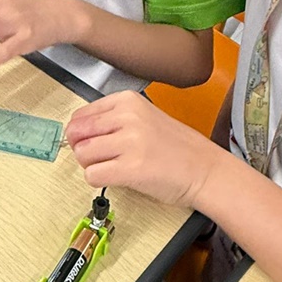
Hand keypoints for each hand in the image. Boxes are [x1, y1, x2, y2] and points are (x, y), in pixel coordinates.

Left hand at [66, 91, 220, 207]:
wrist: (205, 169)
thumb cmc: (177, 147)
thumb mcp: (144, 118)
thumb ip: (112, 120)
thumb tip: (76, 132)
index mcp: (128, 101)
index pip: (81, 115)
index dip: (80, 133)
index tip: (88, 141)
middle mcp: (127, 117)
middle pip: (78, 134)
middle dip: (82, 149)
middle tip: (99, 157)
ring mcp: (130, 142)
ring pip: (82, 154)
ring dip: (91, 165)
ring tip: (111, 167)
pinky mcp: (131, 168)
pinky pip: (92, 175)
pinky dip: (98, 180)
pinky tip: (116, 178)